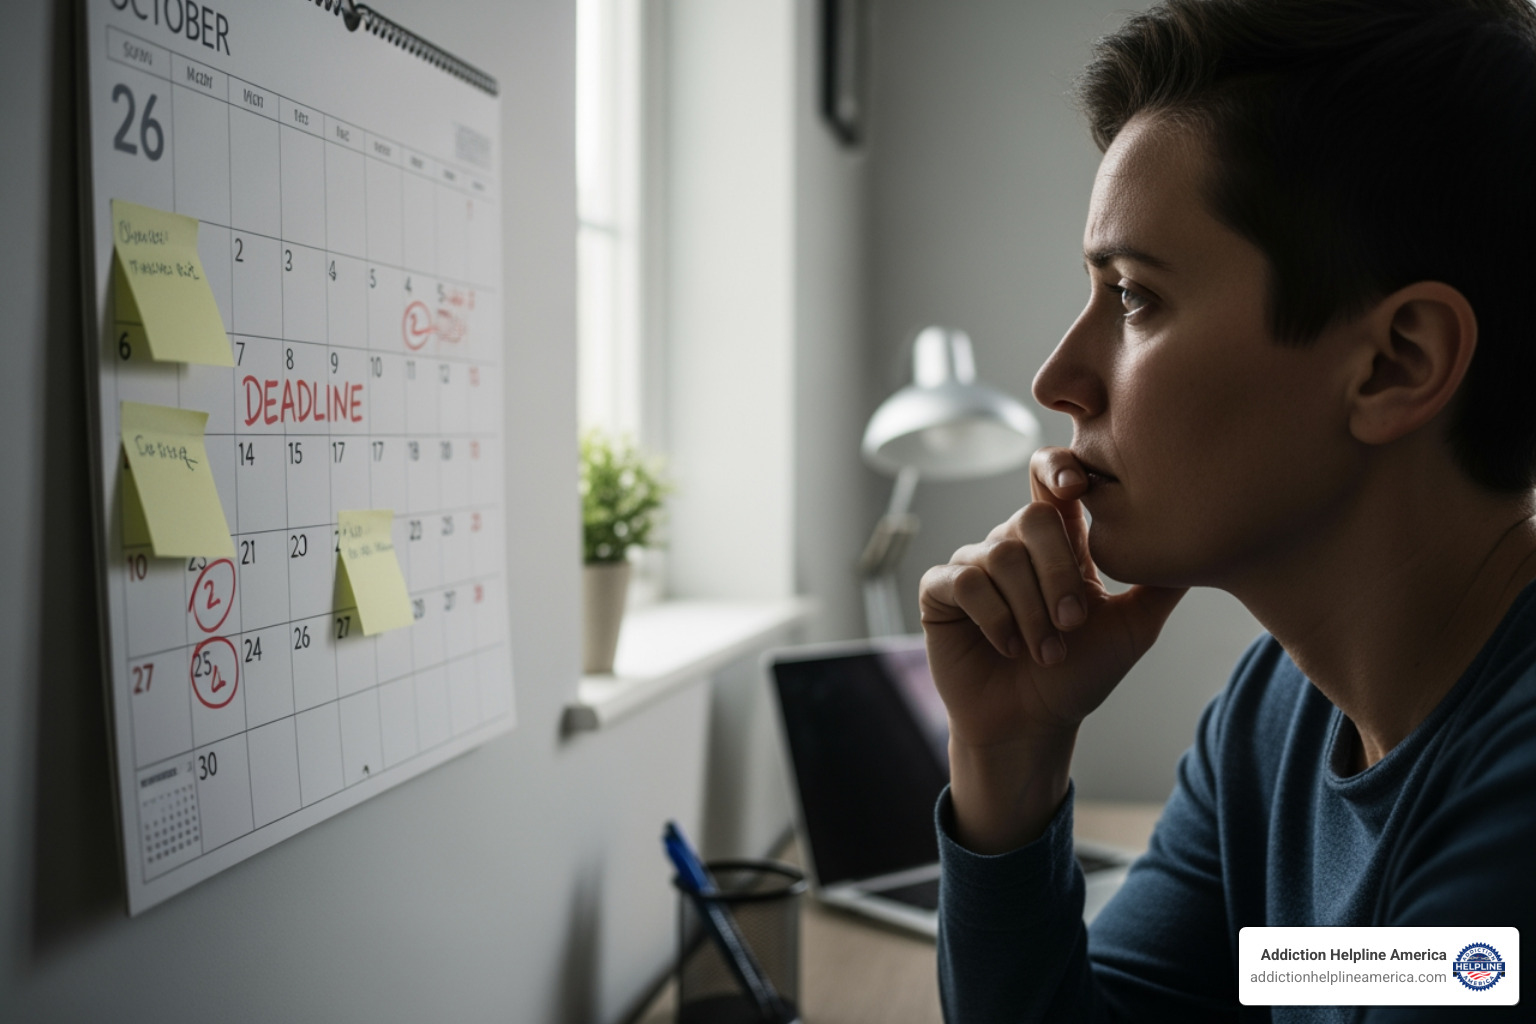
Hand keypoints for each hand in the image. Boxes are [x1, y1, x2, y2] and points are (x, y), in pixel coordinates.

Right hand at [919, 447, 1185, 850]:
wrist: (1032, 725)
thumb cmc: (1079, 676)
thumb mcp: (1132, 629)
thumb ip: (1160, 585)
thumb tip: (1206, 543)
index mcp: (1056, 542)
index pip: (1051, 481)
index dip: (1059, 470)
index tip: (1078, 488)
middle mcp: (1011, 545)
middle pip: (1030, 518)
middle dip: (1058, 573)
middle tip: (1073, 622)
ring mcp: (973, 566)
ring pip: (999, 556)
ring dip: (1031, 611)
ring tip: (1046, 650)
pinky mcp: (940, 592)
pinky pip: (964, 581)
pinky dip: (995, 617)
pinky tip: (1009, 646)